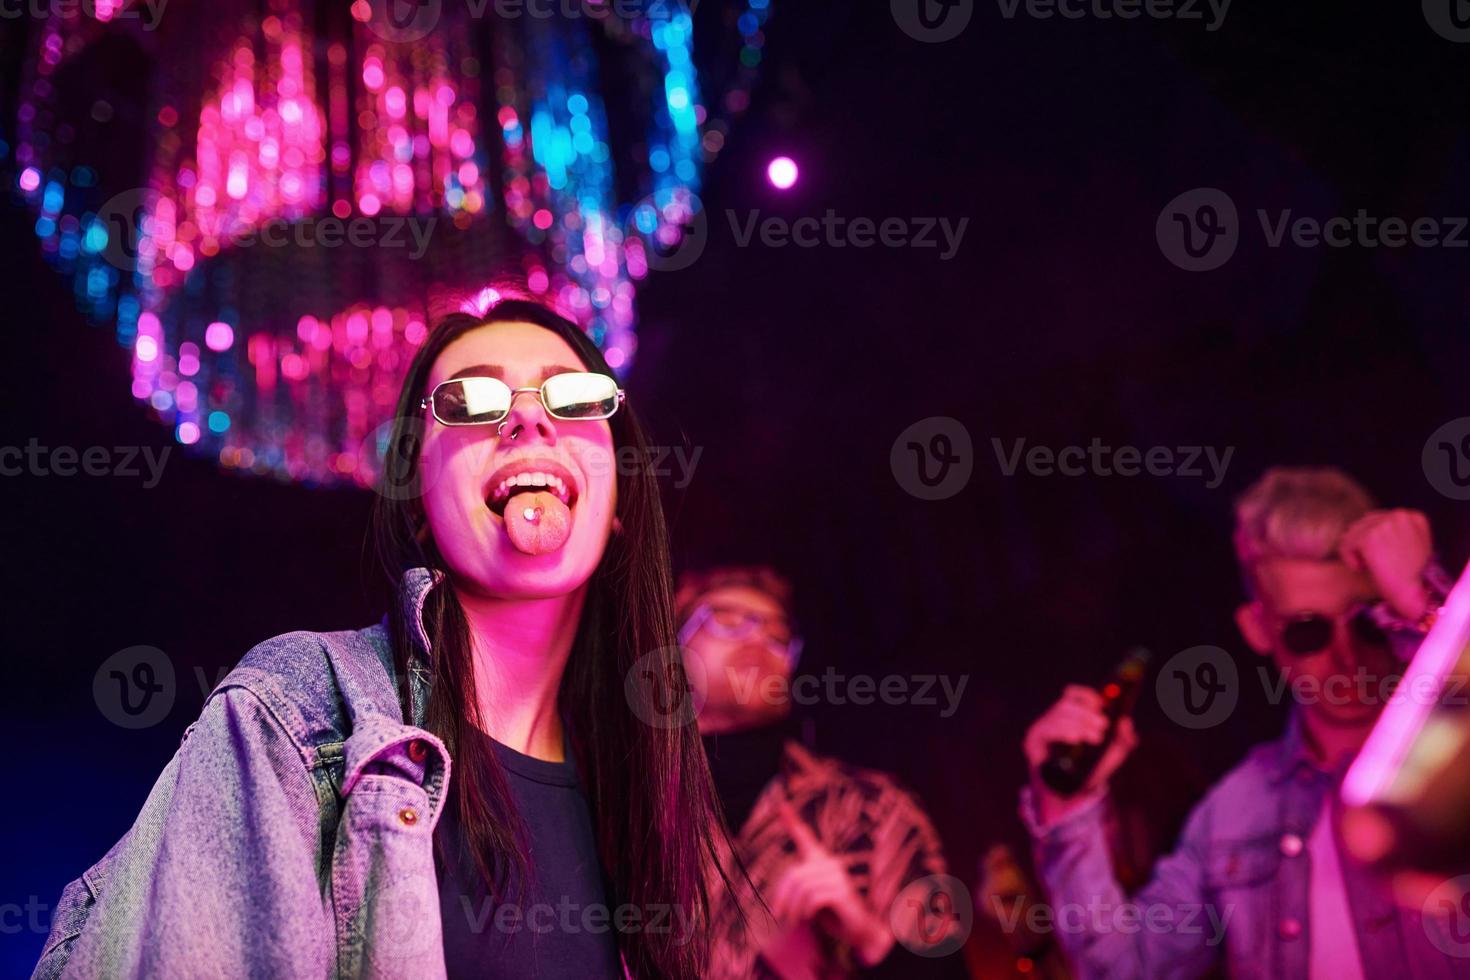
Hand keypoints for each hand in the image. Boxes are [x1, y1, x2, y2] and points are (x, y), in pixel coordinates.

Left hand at [767, 800, 892, 965]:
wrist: (859, 931)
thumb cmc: (833, 914)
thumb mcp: (810, 899)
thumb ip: (798, 889)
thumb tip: (778, 894)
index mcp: (821, 861)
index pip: (805, 837)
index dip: (792, 821)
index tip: (781, 804)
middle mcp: (830, 864)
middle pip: (794, 874)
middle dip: (781, 896)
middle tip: (778, 914)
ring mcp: (838, 876)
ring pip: (802, 887)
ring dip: (793, 908)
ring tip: (793, 919)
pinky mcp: (842, 891)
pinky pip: (813, 897)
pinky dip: (805, 910)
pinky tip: (808, 916)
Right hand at [1023, 685, 1137, 825]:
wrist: (1073, 795)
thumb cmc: (1092, 769)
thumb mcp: (1113, 754)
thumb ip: (1125, 739)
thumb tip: (1126, 722)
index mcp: (1070, 715)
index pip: (1073, 694)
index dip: (1087, 695)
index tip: (1100, 705)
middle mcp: (1053, 719)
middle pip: (1066, 704)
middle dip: (1086, 714)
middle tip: (1103, 726)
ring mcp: (1041, 729)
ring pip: (1057, 716)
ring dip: (1078, 723)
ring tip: (1095, 737)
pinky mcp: (1032, 742)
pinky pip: (1045, 731)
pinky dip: (1061, 732)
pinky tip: (1075, 738)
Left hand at [1340, 509, 1432, 620]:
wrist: (1409, 592)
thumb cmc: (1410, 576)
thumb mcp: (1415, 547)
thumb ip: (1402, 532)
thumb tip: (1379, 525)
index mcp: (1414, 517)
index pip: (1381, 520)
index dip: (1375, 539)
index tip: (1383, 555)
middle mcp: (1401, 515)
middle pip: (1365, 524)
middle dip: (1362, 544)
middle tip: (1372, 563)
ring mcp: (1384, 523)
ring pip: (1353, 533)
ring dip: (1356, 551)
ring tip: (1368, 566)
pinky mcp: (1369, 536)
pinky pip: (1346, 544)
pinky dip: (1349, 559)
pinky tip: (1362, 569)